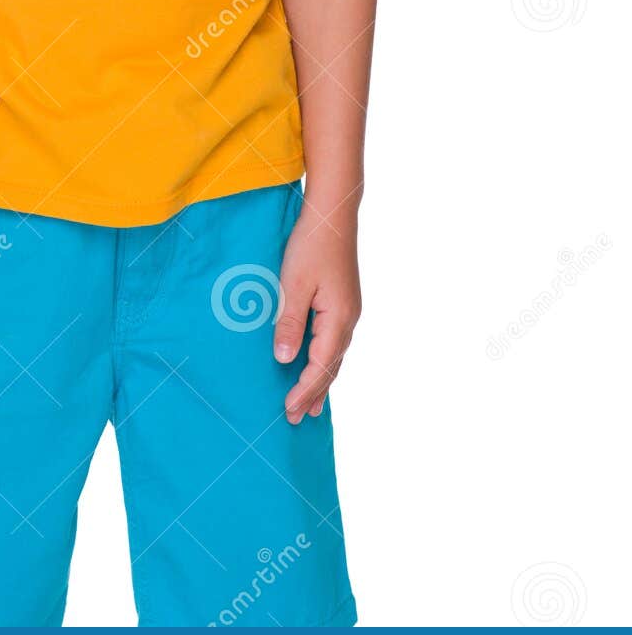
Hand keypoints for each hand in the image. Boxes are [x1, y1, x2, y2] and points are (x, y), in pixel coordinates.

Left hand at [272, 199, 361, 424]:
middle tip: (297, 420)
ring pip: (335, 357)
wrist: (333, 214)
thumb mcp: (293, 284)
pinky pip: (334, 343)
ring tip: (312, 409)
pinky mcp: (343, 303)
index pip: (320, 366)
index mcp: (339, 318)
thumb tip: (286, 360)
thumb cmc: (311, 244)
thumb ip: (290, 323)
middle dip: (314, 394)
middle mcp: (348, 320)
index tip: (289, 411)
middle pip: (331, 367)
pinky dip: (325, 362)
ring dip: (321, 382)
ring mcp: (348, 311)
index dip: (304, 390)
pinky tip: (319, 367)